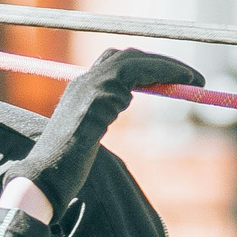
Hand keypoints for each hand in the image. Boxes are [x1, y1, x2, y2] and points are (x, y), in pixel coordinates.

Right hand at [1, 47, 202, 209]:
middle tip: (188, 76)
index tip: (169, 79)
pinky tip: (180, 82)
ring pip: (132, 61)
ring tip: (192, 77)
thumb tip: (107, 123)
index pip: (114, 65)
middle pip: (125, 57)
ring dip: (166, 66)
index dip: (144, 68)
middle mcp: (82, 82)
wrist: (44, 179)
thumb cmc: (62, 171)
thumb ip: (97, 124)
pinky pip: (134, 75)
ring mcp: (88, 88)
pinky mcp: (97, 101)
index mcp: (78, 91)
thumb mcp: (84, 141)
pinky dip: (161, 73)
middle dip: (159, 63)